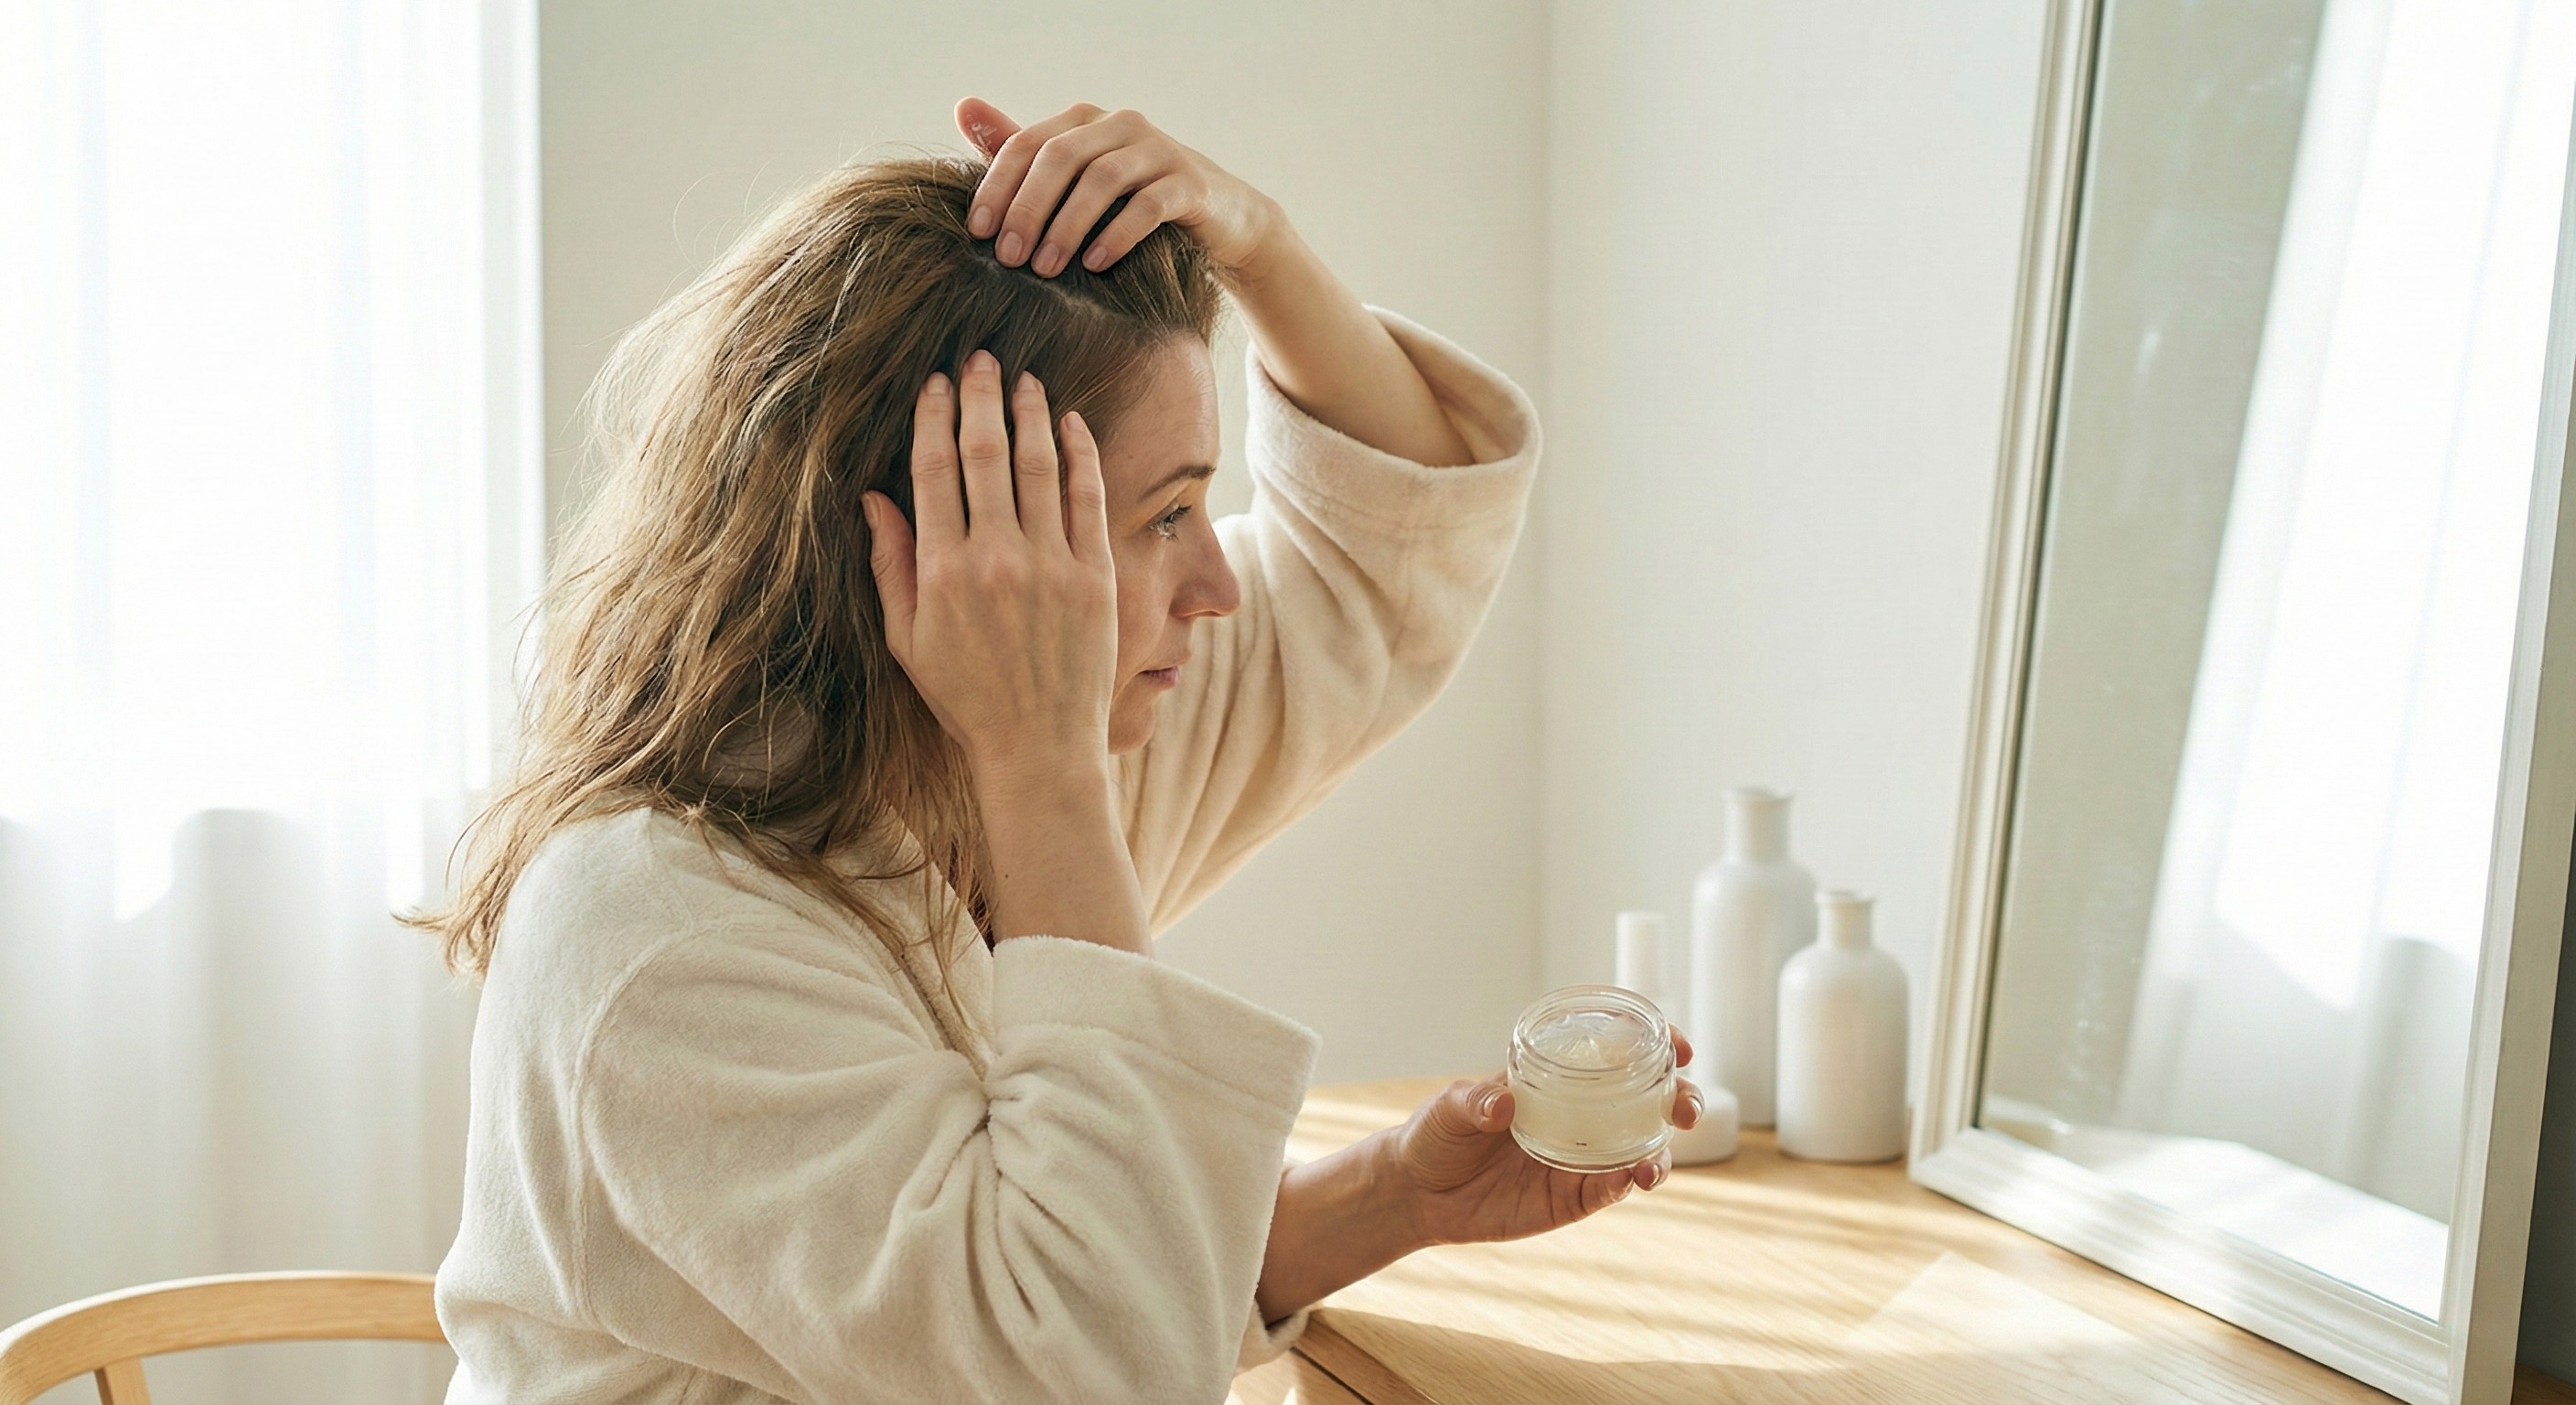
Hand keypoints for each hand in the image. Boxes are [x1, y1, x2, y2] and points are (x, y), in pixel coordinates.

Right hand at [863, 350, 1115, 782]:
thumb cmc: (967, 698)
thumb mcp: (909, 639)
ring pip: (1038, 465)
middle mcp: (995, 558)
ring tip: (1023, 380)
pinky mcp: (1096, 576)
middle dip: (979, 397)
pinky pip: (1089, 498)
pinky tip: (1072, 423)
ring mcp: (1051, 565)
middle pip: (984, 453)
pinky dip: (1081, 454)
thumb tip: (872, 497)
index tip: (935, 383)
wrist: (1039, 748)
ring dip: (1029, 413)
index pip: (933, 469)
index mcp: (943, 571)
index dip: (934, 417)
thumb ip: (891, 564)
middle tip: (979, 358)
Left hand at [954, 97, 1285, 281]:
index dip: (998, 186)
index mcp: (1084, 121)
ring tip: (1047, 270)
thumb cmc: (1134, 203)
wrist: (1220, 221)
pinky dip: (1118, 234)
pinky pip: (1149, 205)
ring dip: (1067, 226)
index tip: (977, 233)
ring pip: (1102, 179)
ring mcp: (1159, 151)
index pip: (1027, 143)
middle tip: (1008, 259)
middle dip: (1029, 208)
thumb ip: (1025, 152)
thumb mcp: (1077, 181)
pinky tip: (1097, 265)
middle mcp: (1120, 126)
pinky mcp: (1190, 184)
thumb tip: (962, 108)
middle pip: (1061, 157)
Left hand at [1385, 1034, 1704, 1247]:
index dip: (1656, 1045)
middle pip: (1647, 1103)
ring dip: (1660, 1153)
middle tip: (1685, 1108)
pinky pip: (1610, 1189)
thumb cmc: (1434, 1135)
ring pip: (1640, 1150)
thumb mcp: (1449, 1108)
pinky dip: (1624, 1183)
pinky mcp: (1572, 1199)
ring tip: (1653, 1164)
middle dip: (1679, 1100)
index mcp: (1557, 1080)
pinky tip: (1628, 1180)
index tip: (1679, 1046)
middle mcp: (1579, 1117)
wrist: (1416, 1194)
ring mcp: (1580, 1159)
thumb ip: (1475, 1101)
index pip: (1617, 1054)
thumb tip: (1504, 1104)